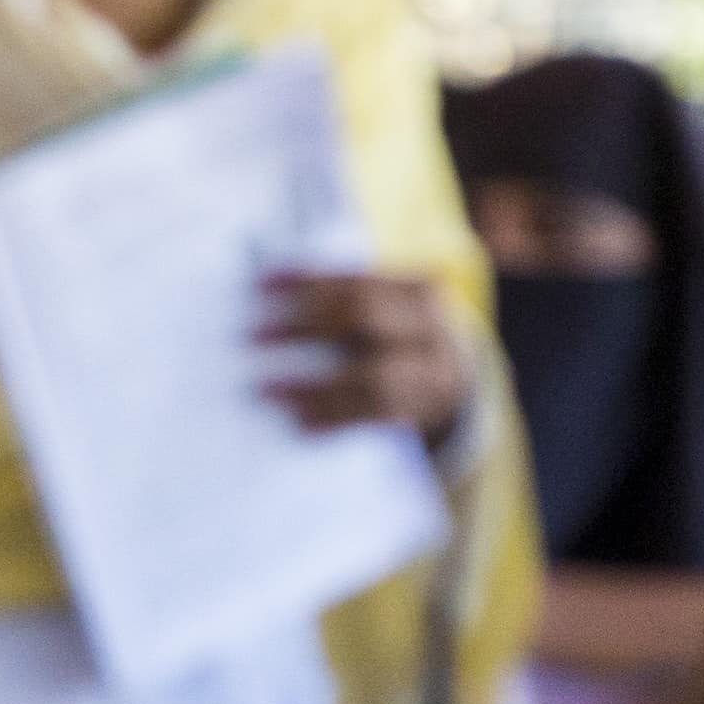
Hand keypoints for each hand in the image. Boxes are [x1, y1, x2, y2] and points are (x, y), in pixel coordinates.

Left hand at [256, 269, 473, 448]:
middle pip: (365, 317)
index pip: (356, 280)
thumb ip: (338, 301)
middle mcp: (429, 328)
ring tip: (266, 390)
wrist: (450, 381)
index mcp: (415, 291)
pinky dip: (334, 418)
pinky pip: (374, 416)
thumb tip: (262, 292)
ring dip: (315, 386)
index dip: (308, 282)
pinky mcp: (419, 412)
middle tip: (253, 337)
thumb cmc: (393, 337)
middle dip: (306, 325)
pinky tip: (298, 422)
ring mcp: (430, 373)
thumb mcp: (382, 310)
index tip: (260, 285)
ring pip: (373, 377)